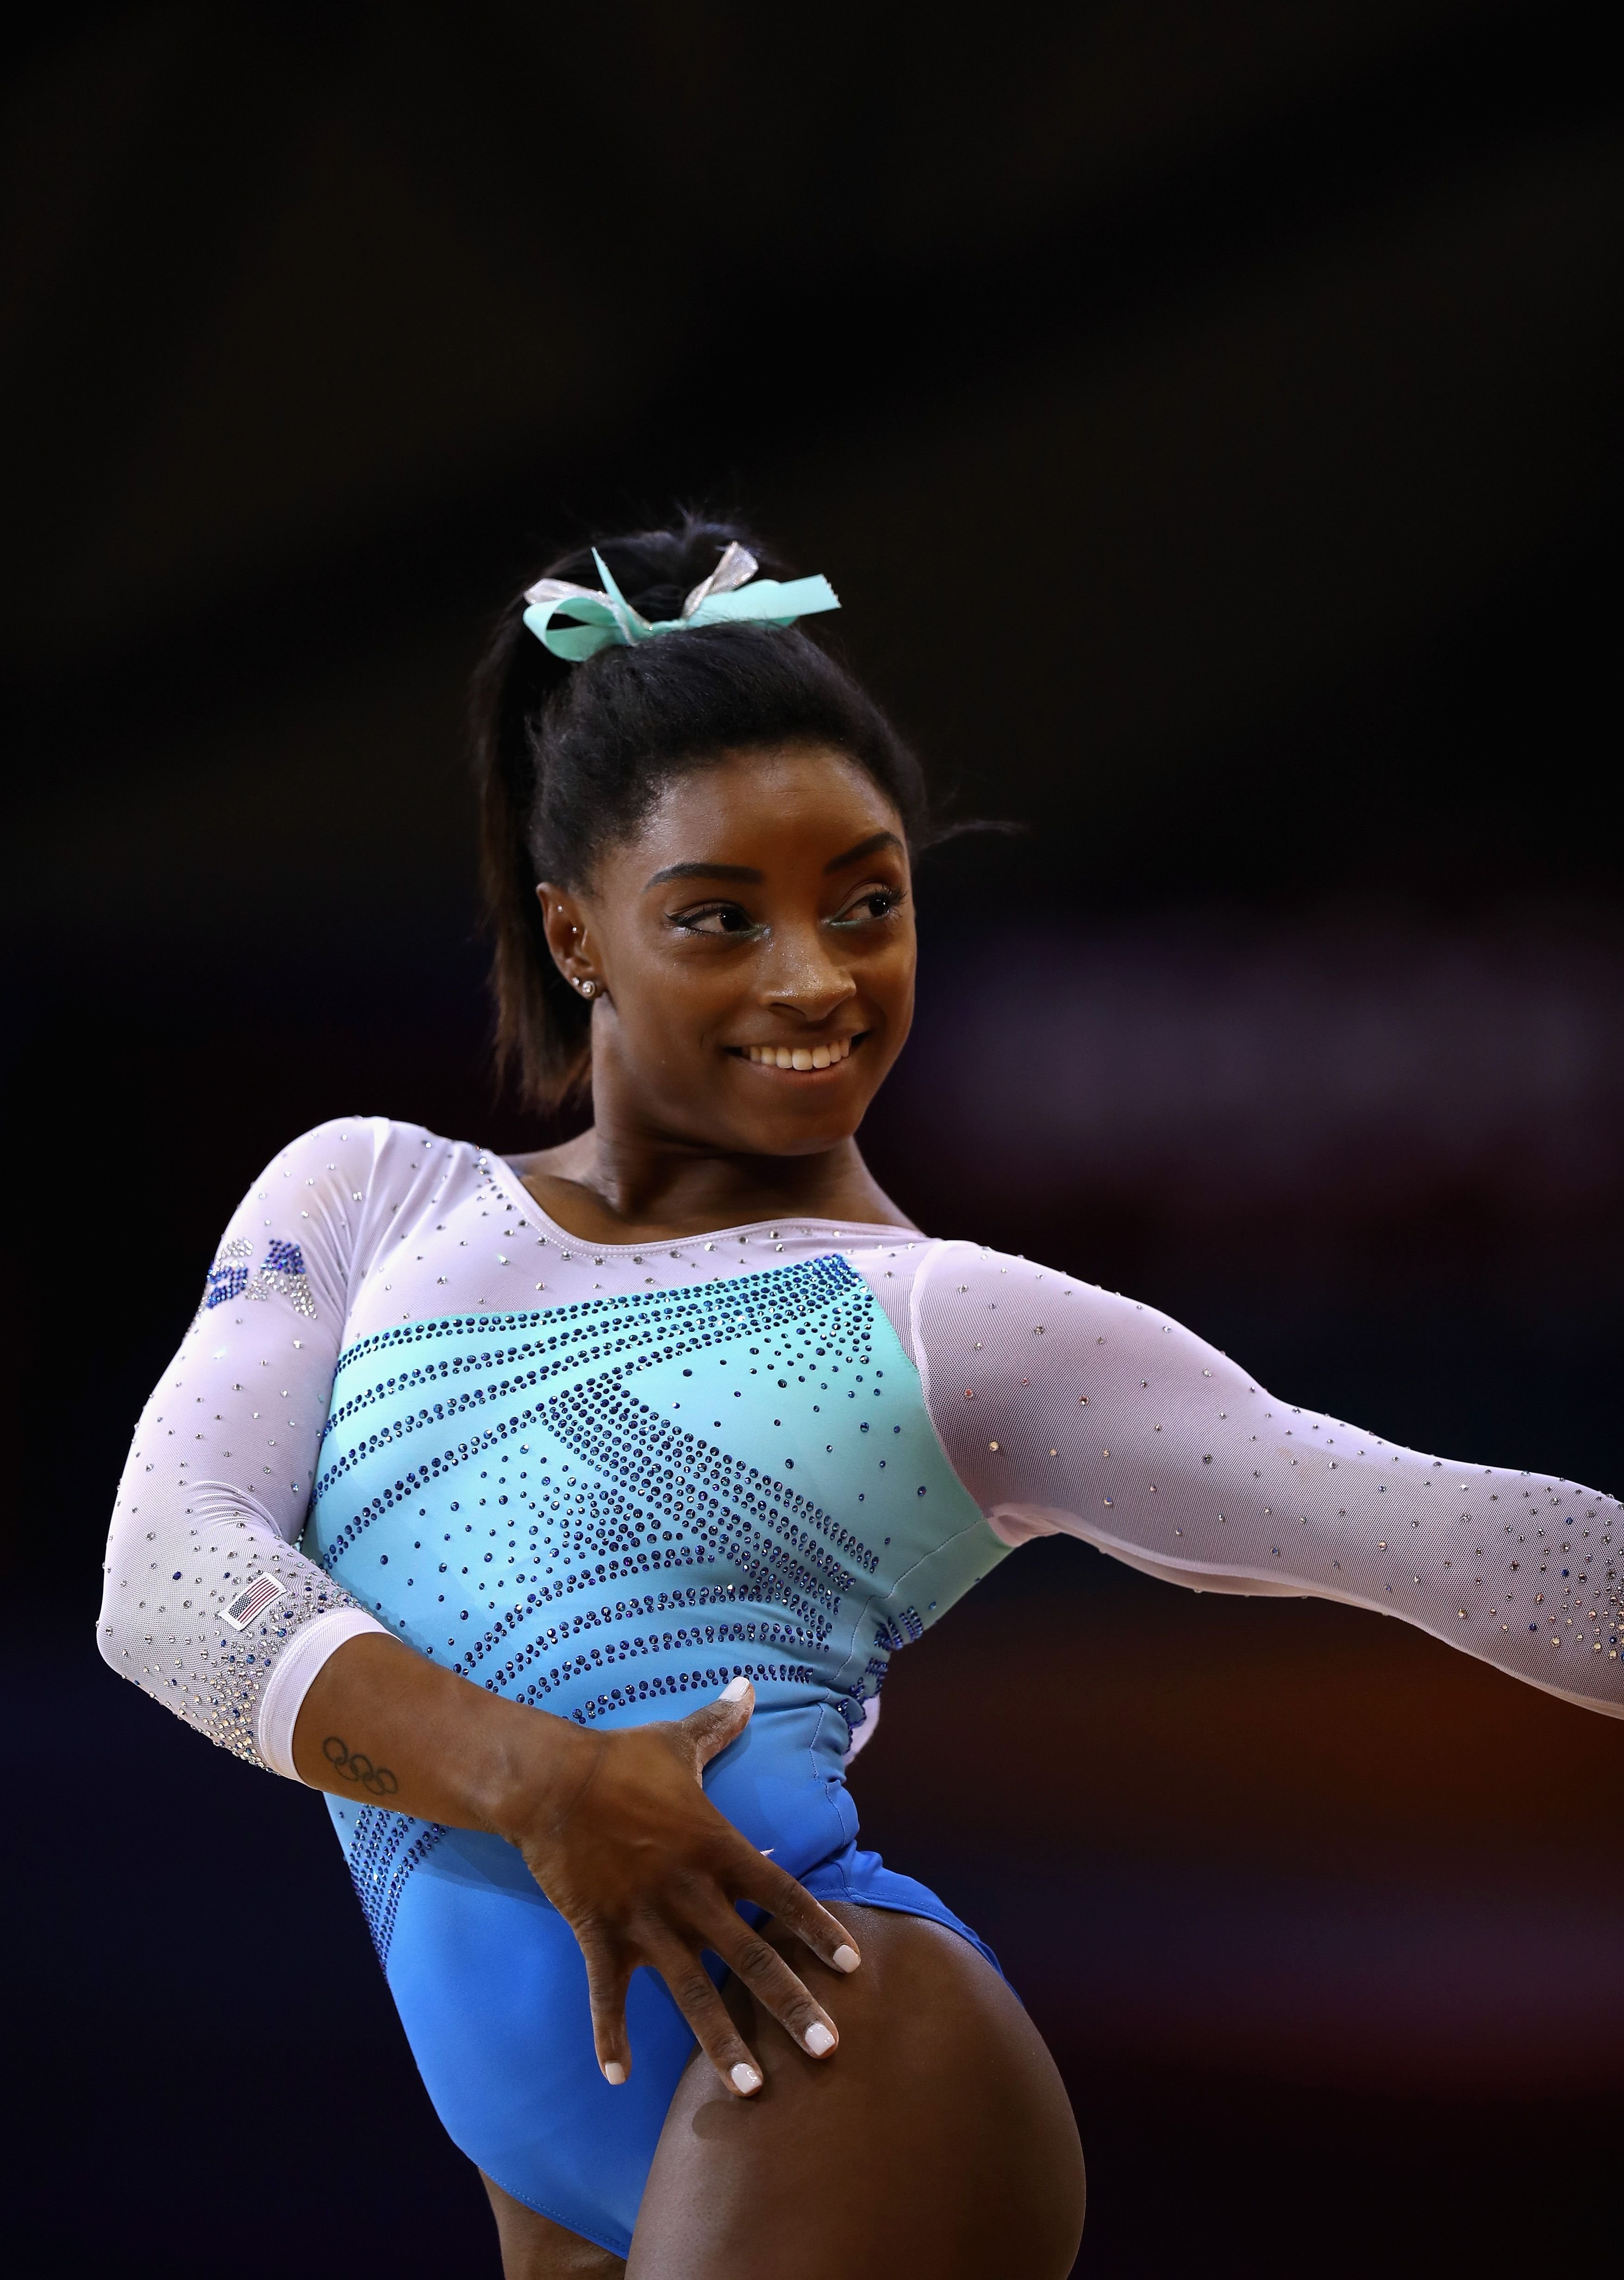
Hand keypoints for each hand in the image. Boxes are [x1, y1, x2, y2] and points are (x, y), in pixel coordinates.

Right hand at [508, 1677, 861, 2095]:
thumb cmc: (620, 1760)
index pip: (782, 1893)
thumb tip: (748, 1683)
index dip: (819, 1929)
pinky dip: (610, 2037)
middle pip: (751, 1957)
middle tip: (830, 2052)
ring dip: (722, 2042)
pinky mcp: (600, 1934)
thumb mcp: (676, 1740)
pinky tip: (619, 2078)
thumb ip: (719, 1723)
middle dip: (792, 2006)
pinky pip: (607, 1996)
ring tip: (753, 2090)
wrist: (549, 1780)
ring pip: (693, 1992)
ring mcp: (645, 1919)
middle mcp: (690, 1891)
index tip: (854, 1966)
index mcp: (716, 1847)